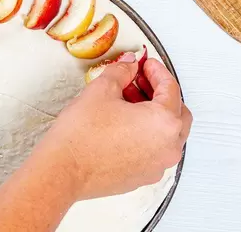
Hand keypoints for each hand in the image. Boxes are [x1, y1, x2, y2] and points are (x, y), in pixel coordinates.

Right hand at [0, 55, 191, 231]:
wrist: (63, 170)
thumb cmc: (81, 135)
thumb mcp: (102, 90)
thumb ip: (121, 71)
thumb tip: (129, 64)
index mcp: (164, 122)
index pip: (171, 88)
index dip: (157, 71)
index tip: (146, 64)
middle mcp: (168, 147)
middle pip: (177, 112)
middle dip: (160, 93)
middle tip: (139, 80)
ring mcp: (157, 165)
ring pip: (167, 133)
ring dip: (153, 114)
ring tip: (127, 101)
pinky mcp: (142, 176)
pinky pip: (154, 150)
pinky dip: (146, 134)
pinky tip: (123, 125)